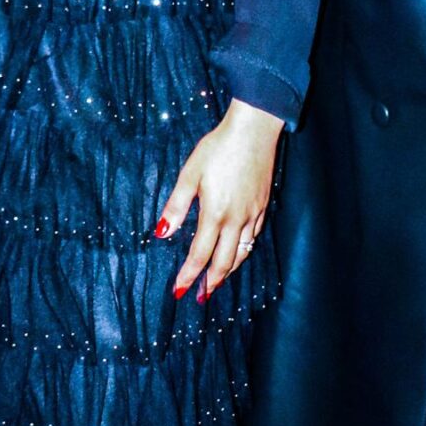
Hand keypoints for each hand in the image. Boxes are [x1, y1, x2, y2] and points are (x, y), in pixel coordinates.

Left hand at [156, 99, 282, 300]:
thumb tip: (161, 232)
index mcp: (215, 213)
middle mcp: (237, 219)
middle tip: (200, 296)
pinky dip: (244, 250)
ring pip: (243, 253)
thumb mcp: (190, 173)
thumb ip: (176, 206)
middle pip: (224, 262)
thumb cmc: (218, 148)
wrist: (254, 130)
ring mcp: (253, 214)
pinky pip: (254, 237)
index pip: (199, 255)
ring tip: (217, 280)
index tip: (179, 291)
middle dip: (211, 282)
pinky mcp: (263, 206)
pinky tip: (238, 251)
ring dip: (228, 270)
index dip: (188, 275)